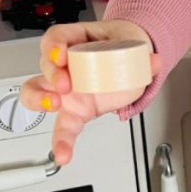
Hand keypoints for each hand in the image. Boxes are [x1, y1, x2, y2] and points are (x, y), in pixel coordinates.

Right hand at [19, 19, 161, 166]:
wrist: (130, 63)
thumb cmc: (122, 49)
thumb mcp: (133, 46)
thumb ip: (144, 56)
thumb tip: (154, 61)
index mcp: (78, 43)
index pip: (57, 38)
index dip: (54, 45)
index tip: (61, 54)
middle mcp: (67, 65)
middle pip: (45, 65)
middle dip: (52, 74)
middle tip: (65, 83)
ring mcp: (66, 89)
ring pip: (36, 92)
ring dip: (40, 100)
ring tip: (54, 105)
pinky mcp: (73, 110)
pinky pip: (61, 126)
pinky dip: (61, 141)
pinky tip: (62, 154)